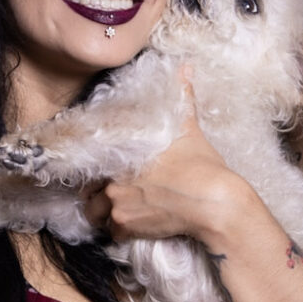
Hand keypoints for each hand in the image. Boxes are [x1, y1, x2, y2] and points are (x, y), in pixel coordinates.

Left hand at [82, 71, 243, 247]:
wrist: (213, 202)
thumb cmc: (202, 166)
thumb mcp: (189, 128)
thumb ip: (182, 97)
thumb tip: (185, 67)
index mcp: (123, 154)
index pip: (92, 164)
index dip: (98, 172)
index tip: (106, 177)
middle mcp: (113, 179)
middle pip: (89, 193)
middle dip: (98, 197)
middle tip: (115, 199)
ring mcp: (118, 204)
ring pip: (97, 216)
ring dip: (106, 217)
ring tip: (123, 215)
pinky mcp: (127, 226)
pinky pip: (113, 234)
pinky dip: (122, 234)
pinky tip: (136, 229)